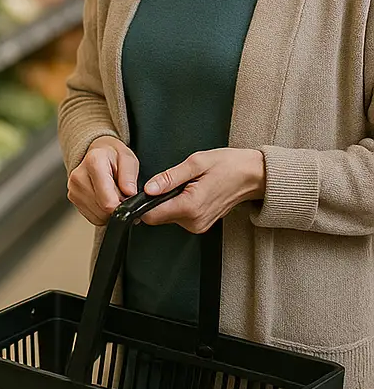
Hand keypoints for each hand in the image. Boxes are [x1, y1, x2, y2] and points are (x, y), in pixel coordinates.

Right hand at [68, 136, 139, 225]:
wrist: (98, 153)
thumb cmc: (113, 157)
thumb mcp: (128, 159)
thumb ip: (129, 175)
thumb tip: (129, 193)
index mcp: (94, 162)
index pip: (108, 201)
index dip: (122, 205)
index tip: (128, 199)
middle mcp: (79, 175)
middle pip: (103, 210)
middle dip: (117, 207)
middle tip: (121, 194)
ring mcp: (73, 188)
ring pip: (98, 216)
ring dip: (109, 211)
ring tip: (112, 194)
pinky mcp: (72, 198)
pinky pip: (92, 217)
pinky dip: (102, 213)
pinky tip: (103, 198)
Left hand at [141, 148, 265, 233]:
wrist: (253, 176)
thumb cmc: (227, 165)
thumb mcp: (195, 163)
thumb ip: (169, 177)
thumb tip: (148, 188)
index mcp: (190, 207)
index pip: (151, 215)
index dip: (140, 204)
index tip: (136, 192)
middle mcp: (193, 222)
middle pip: (157, 216)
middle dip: (154, 200)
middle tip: (166, 181)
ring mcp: (198, 225)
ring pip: (167, 216)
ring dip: (167, 201)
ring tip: (181, 184)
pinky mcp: (201, 224)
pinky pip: (178, 216)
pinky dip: (177, 204)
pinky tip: (187, 191)